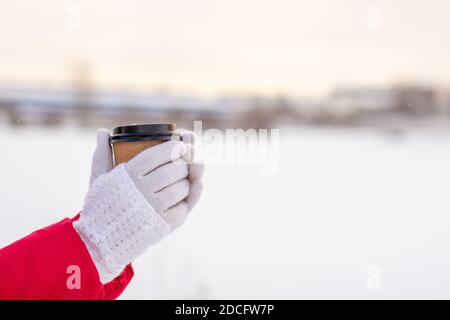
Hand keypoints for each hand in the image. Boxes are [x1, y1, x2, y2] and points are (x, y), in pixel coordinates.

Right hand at [74, 129, 203, 282]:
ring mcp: (154, 209)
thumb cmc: (102, 205)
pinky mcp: (163, 225)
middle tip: (184, 163)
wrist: (99, 241)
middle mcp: (142, 191)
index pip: (158, 154)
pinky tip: (182, 197)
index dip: (174, 146)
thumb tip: (102, 132)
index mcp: (128, 175)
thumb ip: (102, 155)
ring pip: (183, 188)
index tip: (180, 144)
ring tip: (182, 180)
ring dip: (188, 182)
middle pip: (175, 170)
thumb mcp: (99, 179)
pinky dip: (186, 201)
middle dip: (184, 163)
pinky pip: (183, 208)